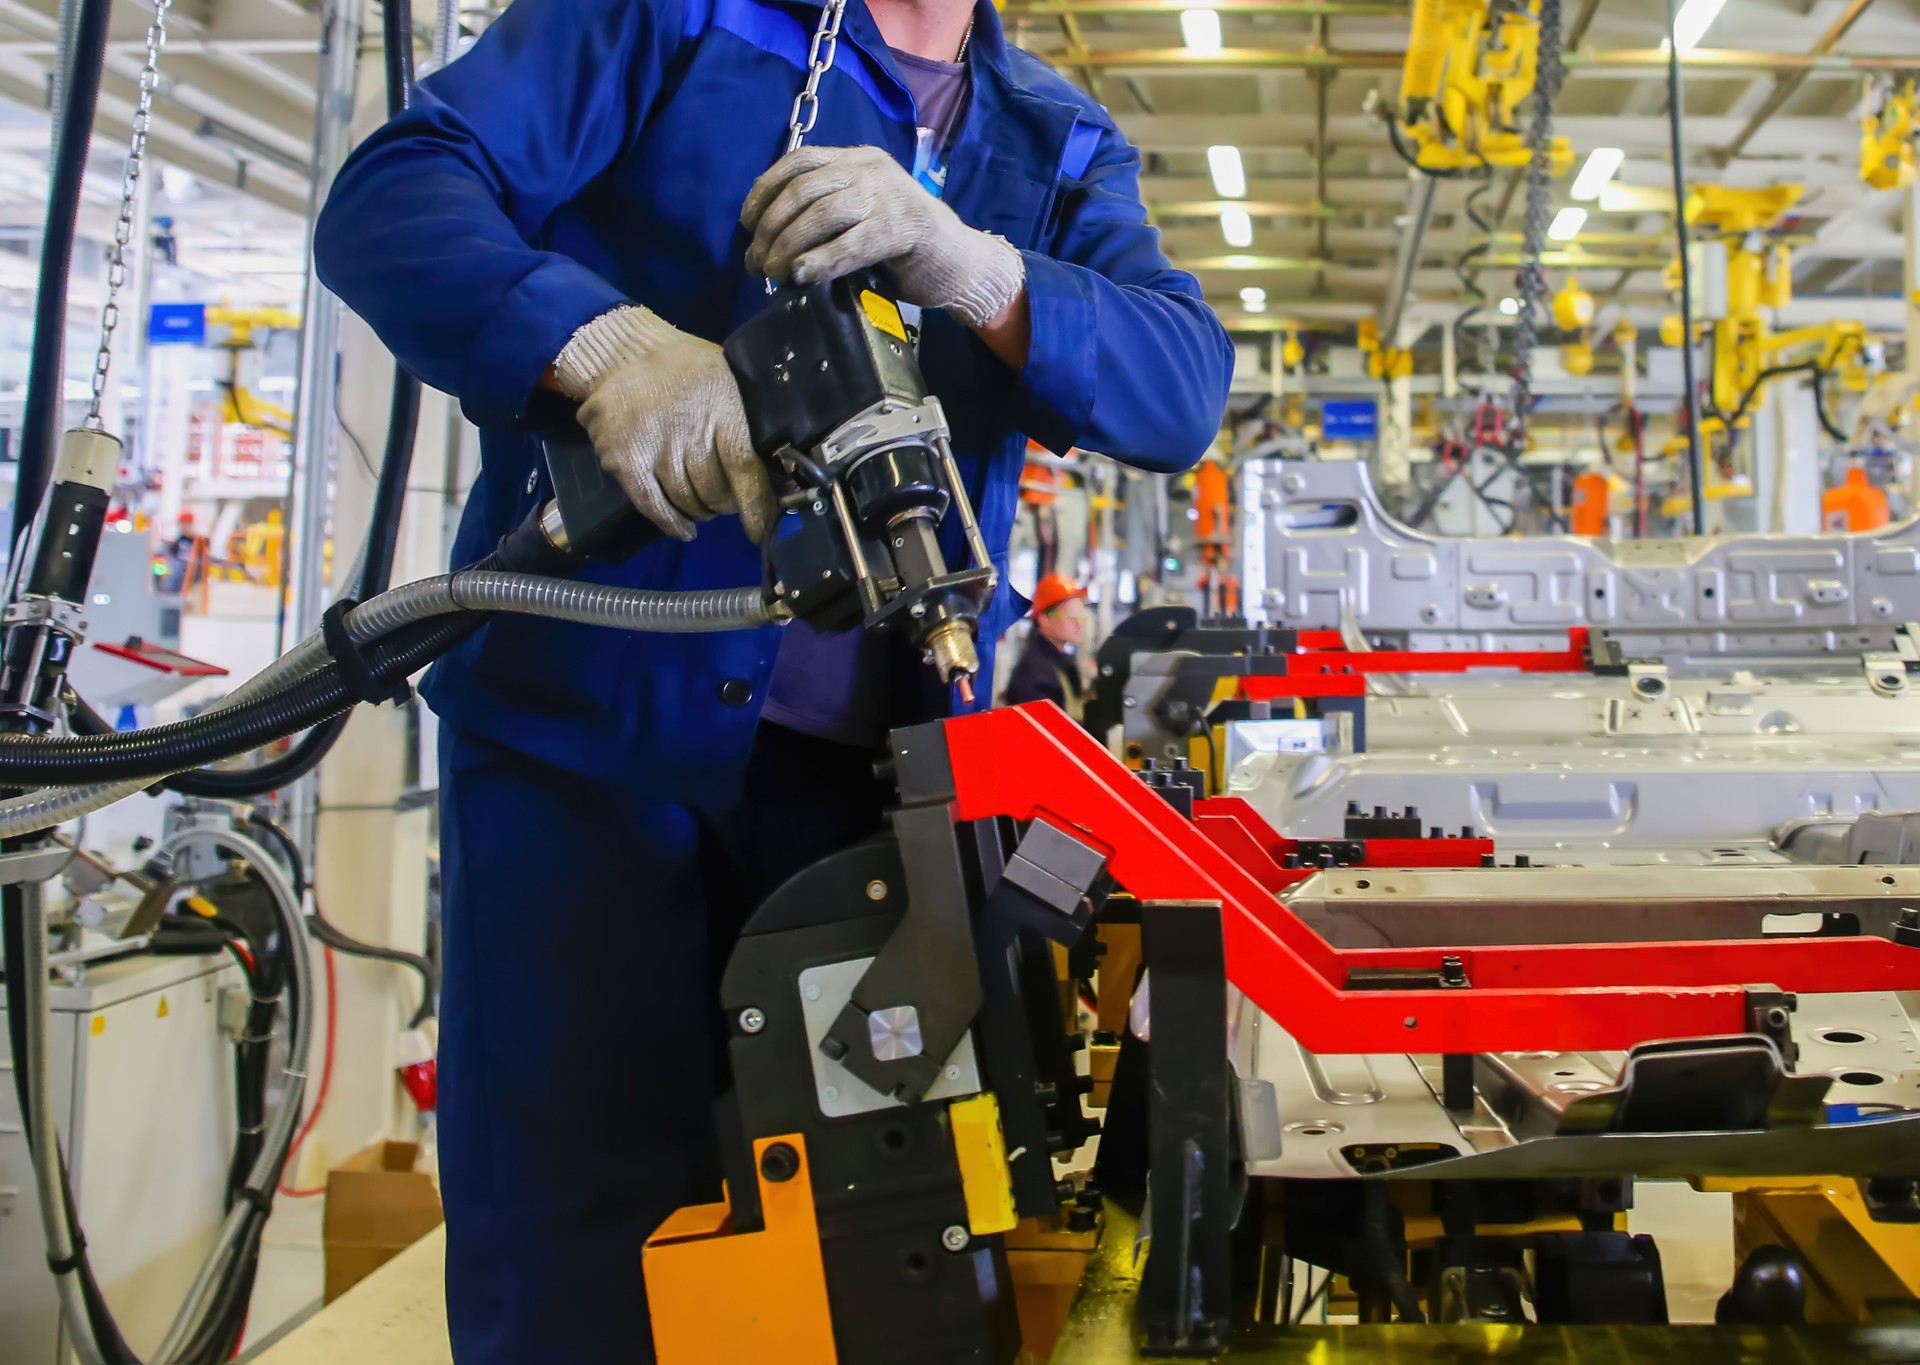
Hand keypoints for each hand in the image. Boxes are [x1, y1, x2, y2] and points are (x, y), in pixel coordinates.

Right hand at [552, 307, 773, 542]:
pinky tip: (683, 529)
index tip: (761, 529)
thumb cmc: (683, 368)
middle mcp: (689, 431)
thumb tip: (778, 461)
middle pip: (715, 491)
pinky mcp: (625, 461)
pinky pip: (652, 505)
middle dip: (725, 502)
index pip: (744, 468)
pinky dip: (670, 522)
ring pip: (687, 501)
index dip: (756, 505)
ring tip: (703, 505)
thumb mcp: (727, 380)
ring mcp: (655, 448)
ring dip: (699, 510)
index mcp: (721, 409)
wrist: (622, 353)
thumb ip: (746, 419)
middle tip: (725, 499)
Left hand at [741, 145, 1024, 329]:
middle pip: (804, 190)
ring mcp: (889, 195)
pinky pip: (851, 243)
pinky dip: (820, 260)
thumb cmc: (901, 244)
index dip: (764, 191)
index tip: (746, 224)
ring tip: (773, 274)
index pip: (798, 163)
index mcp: (857, 158)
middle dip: (771, 228)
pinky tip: (802, 275)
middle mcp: (870, 169)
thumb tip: (767, 239)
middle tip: (756, 262)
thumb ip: (824, 212)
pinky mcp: (903, 228)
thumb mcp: (860, 213)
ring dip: (789, 246)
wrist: (957, 261)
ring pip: (822, 214)